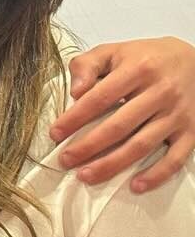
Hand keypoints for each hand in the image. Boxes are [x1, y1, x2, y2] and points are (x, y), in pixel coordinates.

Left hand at [52, 37, 194, 191]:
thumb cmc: (145, 58)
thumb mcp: (114, 51)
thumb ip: (87, 65)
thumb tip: (75, 92)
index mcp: (138, 70)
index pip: (99, 98)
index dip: (75, 118)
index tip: (55, 134)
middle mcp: (160, 93)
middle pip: (119, 126)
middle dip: (88, 146)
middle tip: (65, 160)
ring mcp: (177, 115)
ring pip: (142, 145)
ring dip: (113, 164)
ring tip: (86, 175)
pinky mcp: (192, 132)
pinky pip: (176, 158)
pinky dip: (157, 174)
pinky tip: (136, 185)